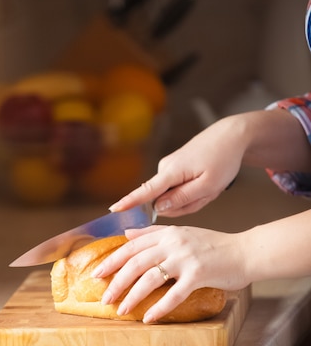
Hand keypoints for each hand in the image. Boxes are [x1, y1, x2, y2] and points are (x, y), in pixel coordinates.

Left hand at [91, 225, 248, 322]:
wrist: (246, 252)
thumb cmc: (215, 246)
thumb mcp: (183, 233)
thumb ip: (155, 233)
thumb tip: (127, 234)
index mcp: (167, 233)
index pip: (131, 246)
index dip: (112, 260)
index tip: (97, 274)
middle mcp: (173, 243)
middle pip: (135, 263)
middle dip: (116, 282)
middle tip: (104, 299)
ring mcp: (185, 258)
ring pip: (149, 278)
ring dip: (132, 297)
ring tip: (121, 311)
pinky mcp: (198, 275)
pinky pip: (173, 294)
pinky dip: (159, 308)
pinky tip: (148, 319)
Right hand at [109, 116, 244, 216]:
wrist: (231, 136)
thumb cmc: (223, 160)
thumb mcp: (208, 186)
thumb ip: (182, 199)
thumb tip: (157, 208)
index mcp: (172, 172)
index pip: (146, 191)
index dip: (130, 202)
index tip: (114, 209)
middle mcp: (165, 168)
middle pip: (166, 201)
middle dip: (187, 204)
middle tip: (209, 193)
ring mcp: (169, 167)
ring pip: (174, 196)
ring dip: (193, 197)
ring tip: (210, 184)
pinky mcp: (174, 168)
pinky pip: (179, 189)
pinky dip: (194, 190)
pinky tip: (207, 180)